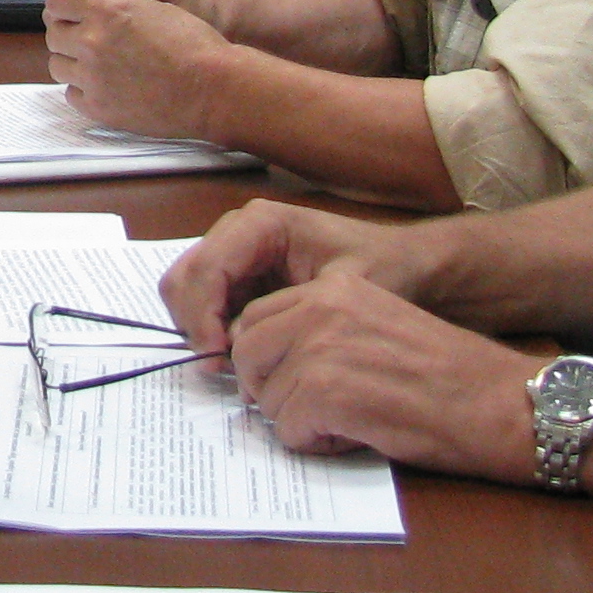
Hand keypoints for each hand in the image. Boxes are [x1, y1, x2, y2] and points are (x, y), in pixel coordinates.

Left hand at [43, 0, 230, 141]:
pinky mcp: (97, 107)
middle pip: (54, 33)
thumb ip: (112, 4)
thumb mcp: (152, 7)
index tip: (72, 10)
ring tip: (102, 64)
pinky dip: (84, 89)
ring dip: (73, 62)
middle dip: (68, 33)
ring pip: (58, 64)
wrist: (214, 89)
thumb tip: (86, 3)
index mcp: (106, 8)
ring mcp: (92, 76)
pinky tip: (108, 85)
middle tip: (90, 39)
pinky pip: (71, 93)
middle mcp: (92, 40)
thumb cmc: (193, 44)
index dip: (64, 4)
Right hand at [157, 199, 435, 354]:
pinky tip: (239, 355)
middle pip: (184, 276)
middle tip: (220, 368)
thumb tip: (240, 346)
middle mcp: (239, 231)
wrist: (407, 264)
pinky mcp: (240, 275)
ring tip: (231, 365)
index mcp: (261, 224)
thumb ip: (289, 315)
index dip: (202, 316)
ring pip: (186, 290)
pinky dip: (210, 331)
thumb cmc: (382, 271)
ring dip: (199, 329)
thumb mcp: (344, 292)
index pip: (206, 268)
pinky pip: (205, 302)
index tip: (218, 360)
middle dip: (194, 324)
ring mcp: (236, 252)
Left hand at [223, 272, 545, 485]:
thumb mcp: (377, 325)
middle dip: (268, 388)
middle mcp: (320, 309)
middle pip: (247, 354)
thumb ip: (322, 330)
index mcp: (333, 289)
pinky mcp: (325, 393)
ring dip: (298, 420)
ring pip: (266, 398)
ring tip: (348, 422)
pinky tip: (357, 436)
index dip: (266, 358)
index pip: (257, 319)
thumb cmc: (447, 374)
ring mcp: (319, 349)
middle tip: (307, 409)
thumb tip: (267, 361)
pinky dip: (317, 443)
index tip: (284, 380)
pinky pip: (288, 430)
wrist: (498, 402)